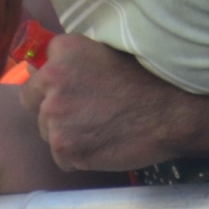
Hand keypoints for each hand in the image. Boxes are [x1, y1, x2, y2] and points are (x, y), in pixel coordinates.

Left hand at [19, 33, 187, 171]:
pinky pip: (62, 156)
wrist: (173, 113)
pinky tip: (104, 144)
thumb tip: (42, 70)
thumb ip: (77, 61)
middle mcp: (52, 80)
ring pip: (48, 131)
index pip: (39, 72)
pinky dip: (79, 155)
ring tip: (101, 128)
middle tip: (89, 113)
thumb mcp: (111, 54)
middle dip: (55, 109)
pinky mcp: (64, 147)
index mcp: (65, 51)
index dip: (57, 84)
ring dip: (68, 133)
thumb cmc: (149, 80)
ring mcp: (55, 116)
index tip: (78, 90)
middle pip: (35, 103)